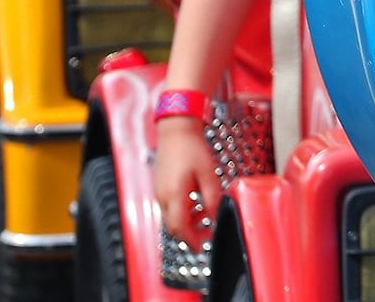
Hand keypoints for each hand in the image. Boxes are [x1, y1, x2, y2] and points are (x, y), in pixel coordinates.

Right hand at [154, 117, 221, 251]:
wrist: (175, 128)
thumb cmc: (190, 147)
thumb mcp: (208, 174)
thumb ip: (212, 197)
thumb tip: (215, 215)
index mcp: (174, 195)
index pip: (180, 228)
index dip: (191, 240)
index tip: (201, 245)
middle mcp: (162, 196)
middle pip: (173, 226)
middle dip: (189, 233)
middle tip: (205, 232)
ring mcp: (158, 191)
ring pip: (170, 217)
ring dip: (186, 221)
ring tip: (203, 213)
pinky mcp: (159, 185)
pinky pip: (168, 206)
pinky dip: (180, 210)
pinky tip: (193, 200)